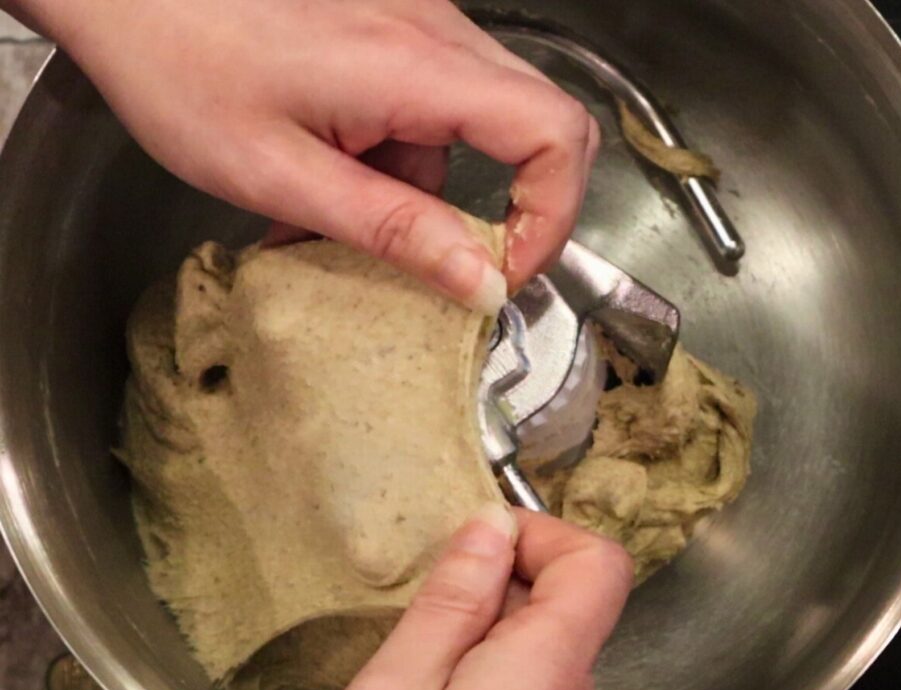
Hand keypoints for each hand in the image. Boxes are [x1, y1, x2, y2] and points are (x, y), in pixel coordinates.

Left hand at [17, 0, 599, 312]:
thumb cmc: (180, 64)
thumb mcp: (283, 174)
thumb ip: (392, 229)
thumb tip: (479, 282)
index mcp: (415, 68)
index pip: (554, 135)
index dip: (553, 217)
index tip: (502, 272)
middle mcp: (436, 35)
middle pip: (541, 127)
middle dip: (515, 212)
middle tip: (463, 267)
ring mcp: (419, 29)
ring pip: (484, 129)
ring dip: (437, 194)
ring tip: (347, 225)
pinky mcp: (395, 36)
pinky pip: (436, 113)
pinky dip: (403, 164)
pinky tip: (333, 182)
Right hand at [287, 505, 632, 689]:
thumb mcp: (397, 685)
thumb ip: (455, 598)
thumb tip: (492, 524)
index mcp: (548, 677)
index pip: (599, 565)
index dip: (545, 533)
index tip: (480, 543)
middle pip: (573, 603)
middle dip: (503, 584)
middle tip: (427, 613)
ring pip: (549, 646)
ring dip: (492, 630)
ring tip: (421, 666)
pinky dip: (494, 672)